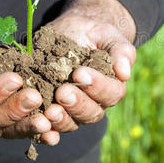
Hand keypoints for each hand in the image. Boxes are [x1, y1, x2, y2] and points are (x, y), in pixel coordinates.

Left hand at [44, 0, 135, 132]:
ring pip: (72, 123)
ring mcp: (72, 110)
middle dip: (77, 104)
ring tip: (50, 111)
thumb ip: (121, 50)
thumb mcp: (107, 34)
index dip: (97, 86)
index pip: (111, 93)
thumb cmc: (92, 33)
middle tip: (62, 92)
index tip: (80, 73)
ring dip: (61, 119)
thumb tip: (125, 73)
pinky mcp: (52, 110)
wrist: (68, 32)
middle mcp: (94, 103)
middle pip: (91, 113)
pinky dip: (45, 130)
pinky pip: (50, 126)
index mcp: (111, 86)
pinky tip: (39, 124)